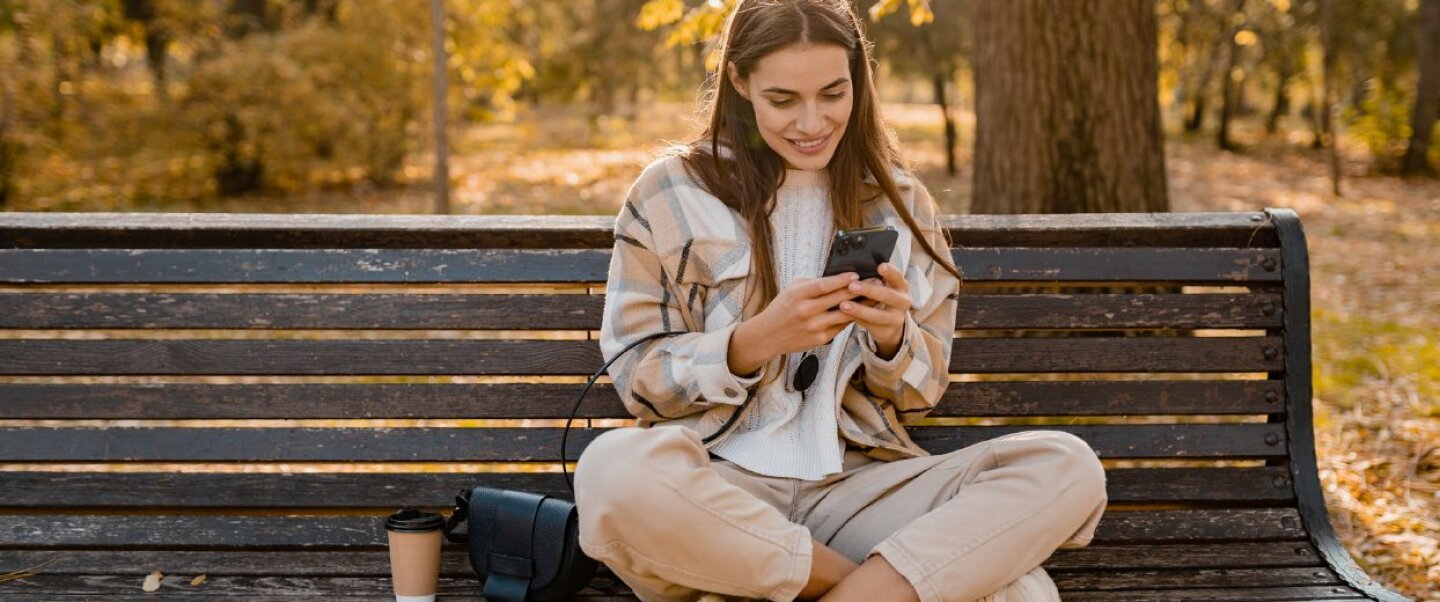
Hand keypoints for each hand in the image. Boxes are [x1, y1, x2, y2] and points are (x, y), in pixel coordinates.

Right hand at [729, 272, 861, 374]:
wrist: (768, 335)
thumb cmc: (782, 308)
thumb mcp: (792, 289)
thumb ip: (813, 283)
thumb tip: (838, 276)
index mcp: (798, 295)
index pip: (824, 285)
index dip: (842, 279)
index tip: (856, 274)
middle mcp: (806, 312)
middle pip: (838, 299)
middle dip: (859, 290)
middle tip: (875, 283)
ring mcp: (814, 327)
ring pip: (844, 315)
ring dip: (861, 306)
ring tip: (874, 297)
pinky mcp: (820, 339)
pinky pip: (841, 327)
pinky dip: (852, 318)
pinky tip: (862, 312)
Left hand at [838, 263, 910, 357]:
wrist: (890, 325)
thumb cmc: (881, 298)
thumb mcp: (883, 288)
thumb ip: (873, 280)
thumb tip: (852, 271)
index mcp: (902, 287)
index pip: (898, 277)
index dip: (890, 272)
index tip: (880, 266)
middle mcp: (903, 302)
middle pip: (888, 296)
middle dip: (869, 290)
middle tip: (852, 286)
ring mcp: (896, 319)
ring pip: (878, 315)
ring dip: (860, 309)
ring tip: (843, 305)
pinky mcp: (887, 332)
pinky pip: (870, 325)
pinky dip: (857, 319)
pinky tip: (844, 315)